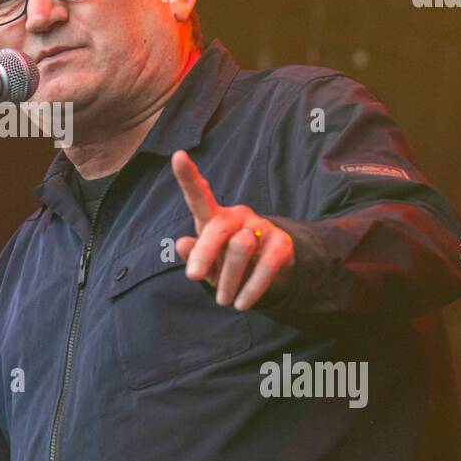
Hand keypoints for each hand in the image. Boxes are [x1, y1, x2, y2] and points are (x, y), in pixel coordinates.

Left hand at [171, 150, 294, 310]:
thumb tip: (181, 244)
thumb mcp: (207, 262)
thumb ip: (194, 254)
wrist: (269, 271)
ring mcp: (262, 227)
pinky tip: (242, 304)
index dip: (188, 176)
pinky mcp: (282, 243)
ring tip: (223, 300)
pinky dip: (251, 288)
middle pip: (217, 228)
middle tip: (193, 278)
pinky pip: (266, 265)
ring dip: (228, 279)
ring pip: (240, 248)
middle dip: (204, 254)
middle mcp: (238, 215)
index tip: (177, 156)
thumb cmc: (227, 263)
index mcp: (215, 217)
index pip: (199, 195)